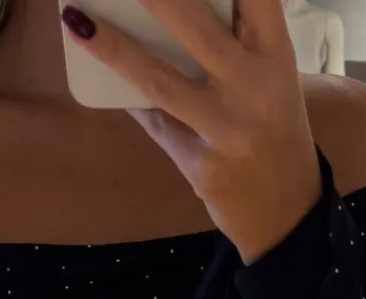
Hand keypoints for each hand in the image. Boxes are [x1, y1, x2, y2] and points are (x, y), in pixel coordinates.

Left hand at [60, 0, 322, 264]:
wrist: (287, 213)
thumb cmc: (271, 131)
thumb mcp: (268, 81)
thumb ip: (231, 44)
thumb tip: (159, 10)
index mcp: (277, 56)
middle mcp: (257, 88)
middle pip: (199, 28)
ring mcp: (228, 130)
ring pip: (162, 81)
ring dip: (116, 48)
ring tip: (79, 20)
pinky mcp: (203, 166)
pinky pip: (155, 123)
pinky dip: (129, 98)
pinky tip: (98, 66)